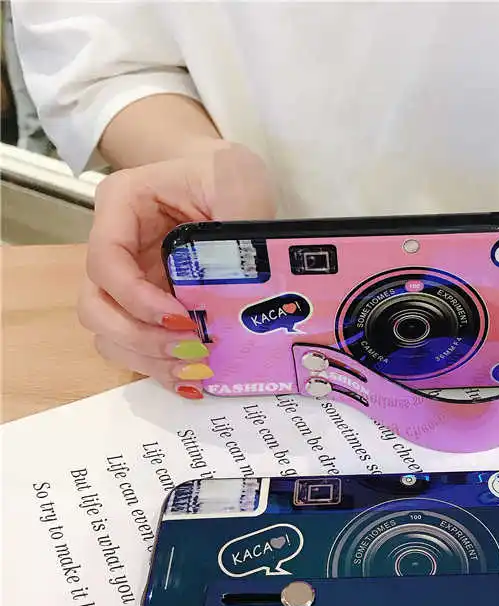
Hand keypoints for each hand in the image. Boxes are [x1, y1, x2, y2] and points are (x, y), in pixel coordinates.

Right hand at [78, 142, 275, 397]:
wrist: (226, 182)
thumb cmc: (224, 174)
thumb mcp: (235, 178)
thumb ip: (237, 215)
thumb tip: (246, 274)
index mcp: (122, 206)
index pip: (105, 260)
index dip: (137, 298)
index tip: (183, 318)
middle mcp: (114, 248)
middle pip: (94, 306)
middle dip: (138, 337)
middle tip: (190, 348)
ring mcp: (127, 283)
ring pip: (109, 334)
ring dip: (147, 359)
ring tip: (195, 370)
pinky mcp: (147, 308)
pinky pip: (137, 347)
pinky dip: (160, 368)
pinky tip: (193, 380)